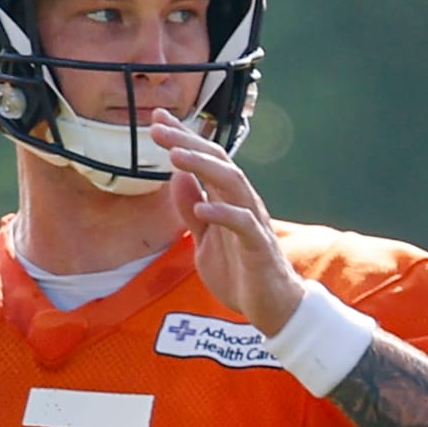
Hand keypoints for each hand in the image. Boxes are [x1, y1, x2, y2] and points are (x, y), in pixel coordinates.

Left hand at [150, 108, 305, 334]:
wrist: (270, 306)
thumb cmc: (239, 271)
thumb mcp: (204, 239)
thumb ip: (192, 209)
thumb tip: (177, 177)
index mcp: (228, 199)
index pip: (206, 159)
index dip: (183, 138)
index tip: (157, 119)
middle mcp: (242, 203)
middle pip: (217, 162)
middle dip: (188, 143)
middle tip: (158, 129)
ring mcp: (252, 222)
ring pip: (232, 183)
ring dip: (204, 167)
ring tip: (175, 156)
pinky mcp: (258, 247)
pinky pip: (243, 224)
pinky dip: (224, 213)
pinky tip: (203, 207)